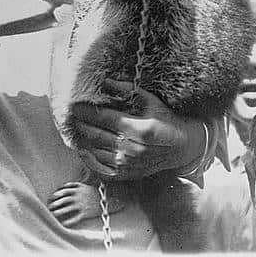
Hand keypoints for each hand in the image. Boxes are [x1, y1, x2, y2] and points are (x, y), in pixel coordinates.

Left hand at [47, 181, 119, 227]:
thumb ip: (75, 185)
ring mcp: (81, 205)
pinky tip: (64, 224)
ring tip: (53, 215)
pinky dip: (69, 221)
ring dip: (59, 212)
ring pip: (67, 209)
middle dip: (55, 204)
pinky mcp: (85, 213)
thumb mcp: (85, 186)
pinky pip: (75, 218)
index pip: (63, 191)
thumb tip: (64, 186)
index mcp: (77, 189)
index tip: (50, 198)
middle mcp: (78, 196)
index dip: (55, 195)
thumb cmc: (95, 193)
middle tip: (49, 207)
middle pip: (63, 200)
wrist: (108, 200)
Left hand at [71, 80, 205, 180]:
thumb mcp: (150, 101)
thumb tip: (106, 82)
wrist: (183, 147)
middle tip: (72, 116)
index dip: (87, 112)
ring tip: (76, 130)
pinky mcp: (129, 174)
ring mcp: (130, 164)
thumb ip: (127, 91)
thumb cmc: (166, 120)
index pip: (105, 118)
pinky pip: (103, 170)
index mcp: (140, 129)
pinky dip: (91, 161)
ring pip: (97, 152)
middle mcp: (133, 149)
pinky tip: (83, 151)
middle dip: (82, 124)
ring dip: (84, 141)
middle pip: (97, 135)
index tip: (75, 106)